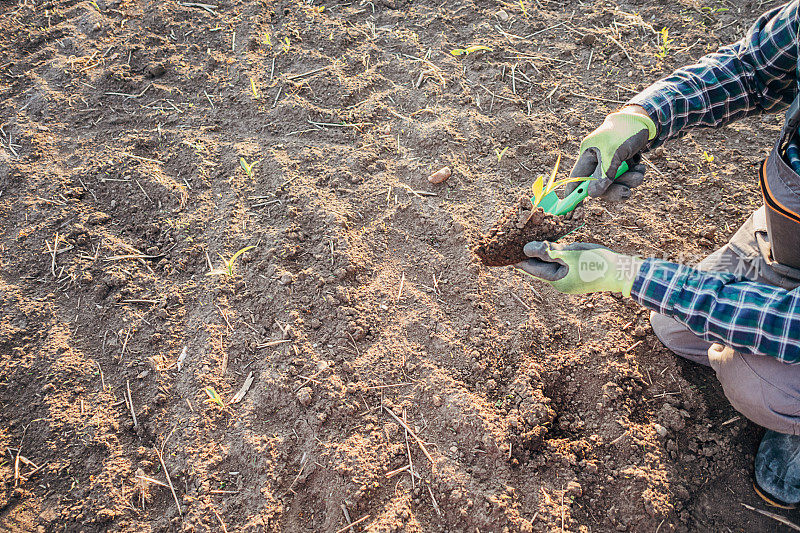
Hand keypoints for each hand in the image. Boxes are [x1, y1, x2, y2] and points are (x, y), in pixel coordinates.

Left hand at [516, 241, 642, 296]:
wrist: (622, 272)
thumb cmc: (596, 264)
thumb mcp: (569, 255)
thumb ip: (547, 251)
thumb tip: (526, 249)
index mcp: (556, 280)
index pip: (531, 269)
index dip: (519, 259)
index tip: (506, 252)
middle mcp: (560, 280)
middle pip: (540, 265)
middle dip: (530, 254)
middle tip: (515, 242)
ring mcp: (569, 276)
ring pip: (551, 261)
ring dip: (542, 251)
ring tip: (529, 239)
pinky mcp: (577, 269)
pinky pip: (561, 260)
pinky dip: (555, 251)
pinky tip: (550, 241)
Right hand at [566, 106, 655, 201]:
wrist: (646, 120)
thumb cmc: (625, 132)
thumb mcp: (614, 153)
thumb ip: (603, 175)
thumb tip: (592, 195)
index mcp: (588, 155)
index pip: (576, 178)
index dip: (574, 193)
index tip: (572, 209)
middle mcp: (597, 160)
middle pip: (598, 186)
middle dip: (613, 190)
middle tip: (626, 193)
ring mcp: (610, 163)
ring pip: (614, 184)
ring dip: (628, 181)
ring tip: (639, 173)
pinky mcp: (623, 164)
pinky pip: (626, 178)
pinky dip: (635, 175)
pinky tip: (640, 166)